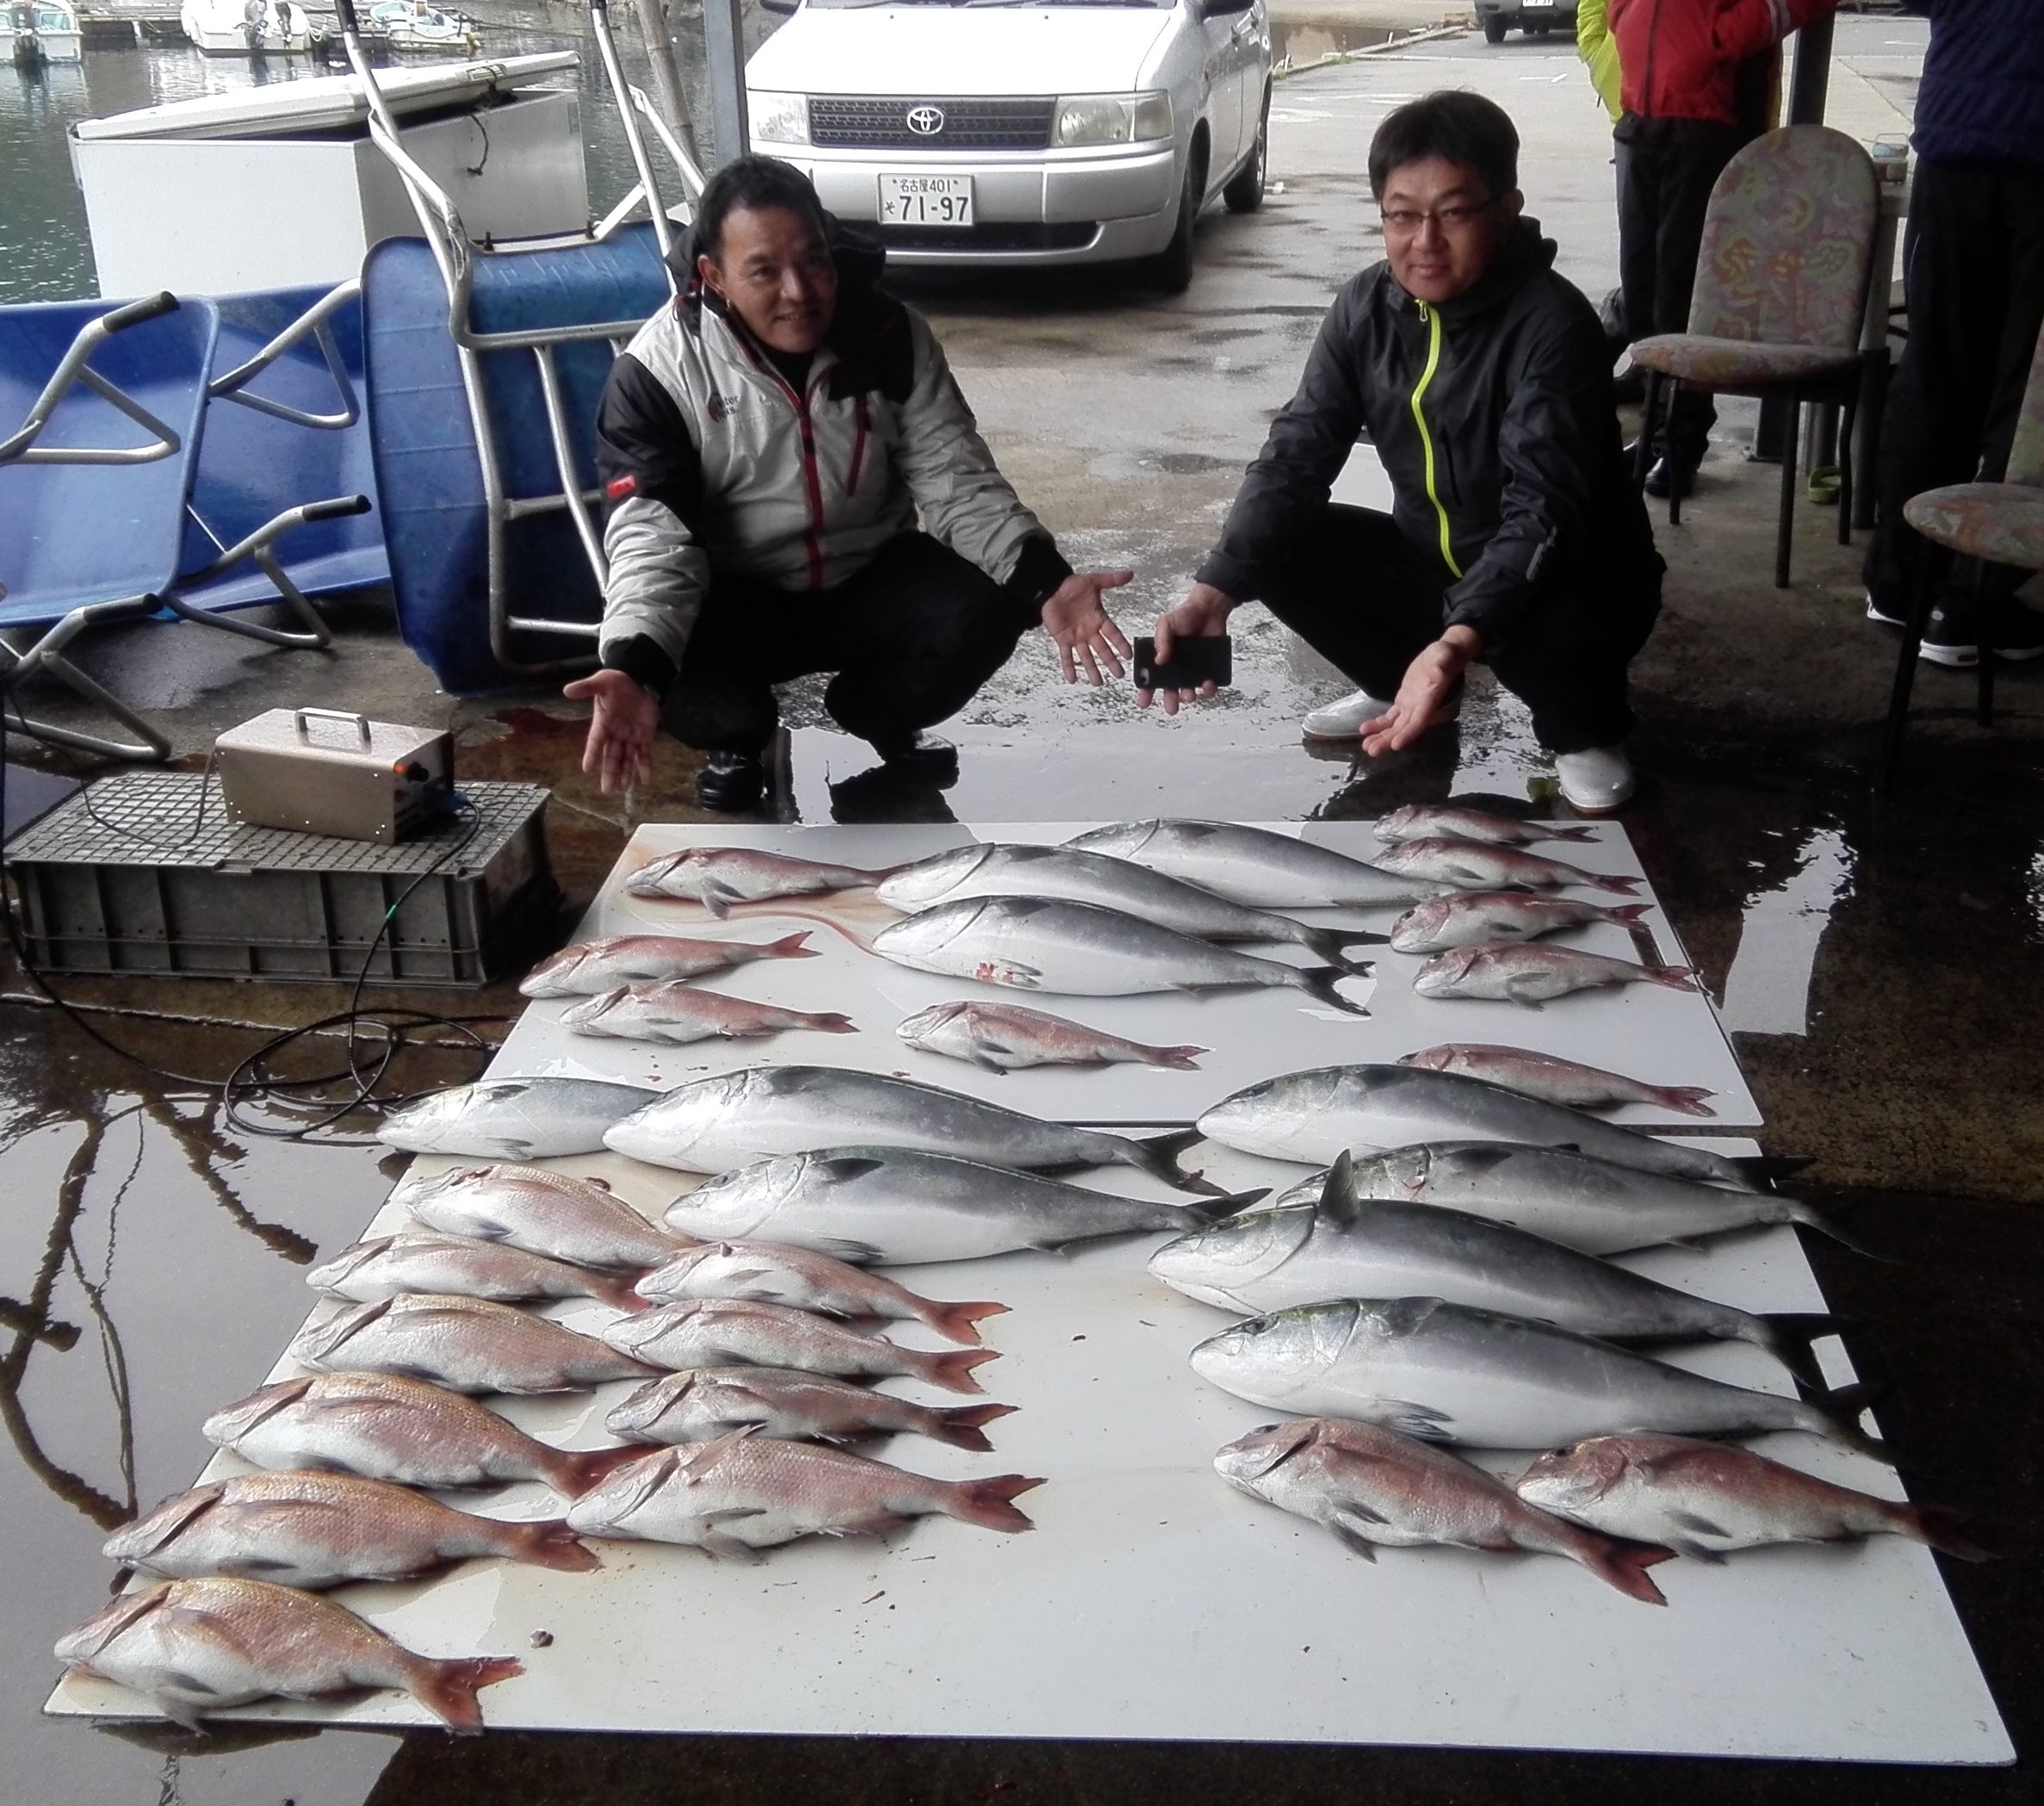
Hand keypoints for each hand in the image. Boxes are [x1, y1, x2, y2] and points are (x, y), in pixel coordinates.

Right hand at [563, 667, 659, 795]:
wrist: (639, 680)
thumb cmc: (618, 682)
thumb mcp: (602, 681)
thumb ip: (586, 687)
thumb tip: (566, 690)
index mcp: (603, 723)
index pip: (595, 741)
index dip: (592, 754)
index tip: (587, 769)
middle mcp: (615, 734)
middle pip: (611, 756)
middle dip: (609, 773)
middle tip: (607, 791)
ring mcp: (630, 737)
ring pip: (626, 759)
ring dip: (625, 775)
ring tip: (621, 791)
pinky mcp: (644, 737)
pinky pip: (644, 754)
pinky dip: (644, 767)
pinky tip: (645, 781)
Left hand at [1040, 569, 1134, 685]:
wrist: (1050, 587)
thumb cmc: (1071, 585)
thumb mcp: (1093, 581)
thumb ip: (1111, 580)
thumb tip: (1130, 574)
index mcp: (1099, 618)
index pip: (1113, 634)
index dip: (1121, 644)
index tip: (1129, 656)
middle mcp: (1089, 631)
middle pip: (1102, 650)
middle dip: (1110, 663)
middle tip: (1119, 676)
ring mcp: (1076, 637)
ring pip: (1086, 656)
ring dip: (1092, 670)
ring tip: (1098, 683)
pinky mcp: (1062, 639)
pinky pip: (1066, 655)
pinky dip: (1068, 667)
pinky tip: (1072, 679)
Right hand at [1138, 582, 1235, 714]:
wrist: (1210, 609)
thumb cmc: (1185, 614)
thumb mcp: (1166, 623)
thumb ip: (1161, 640)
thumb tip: (1159, 660)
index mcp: (1163, 657)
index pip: (1152, 677)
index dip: (1146, 691)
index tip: (1143, 702)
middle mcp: (1177, 666)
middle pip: (1171, 689)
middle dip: (1170, 701)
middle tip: (1171, 708)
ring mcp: (1193, 668)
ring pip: (1190, 689)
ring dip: (1188, 696)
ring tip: (1189, 695)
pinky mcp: (1209, 667)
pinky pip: (1209, 683)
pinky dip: (1209, 688)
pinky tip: (1208, 684)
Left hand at [1358, 626, 1479, 756]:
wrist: (1445, 655)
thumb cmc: (1447, 655)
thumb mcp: (1445, 655)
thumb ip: (1442, 665)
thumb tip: (1438, 672)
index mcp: (1430, 701)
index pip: (1419, 722)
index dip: (1408, 734)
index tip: (1395, 745)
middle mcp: (1421, 709)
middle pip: (1404, 729)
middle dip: (1388, 741)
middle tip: (1371, 751)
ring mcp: (1412, 707)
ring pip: (1396, 726)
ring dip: (1381, 736)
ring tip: (1366, 746)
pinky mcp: (1405, 702)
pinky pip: (1391, 717)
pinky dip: (1379, 724)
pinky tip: (1366, 729)